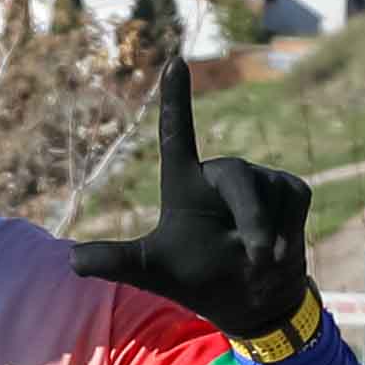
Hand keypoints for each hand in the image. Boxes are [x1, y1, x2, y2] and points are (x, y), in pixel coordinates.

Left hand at [74, 67, 314, 343]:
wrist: (250, 302)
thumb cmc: (198, 279)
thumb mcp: (154, 272)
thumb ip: (117, 261)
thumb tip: (72, 261)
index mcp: (184, 183)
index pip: (176, 134)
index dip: (176, 98)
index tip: (174, 62)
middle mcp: (220, 174)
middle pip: (237, 176)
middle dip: (250, 217)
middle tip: (255, 257)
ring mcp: (258, 179)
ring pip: (268, 193)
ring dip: (266, 233)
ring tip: (257, 259)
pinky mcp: (289, 188)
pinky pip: (292, 199)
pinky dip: (288, 231)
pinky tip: (279, 248)